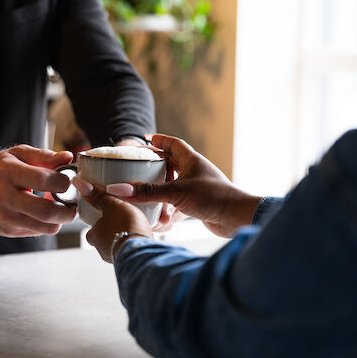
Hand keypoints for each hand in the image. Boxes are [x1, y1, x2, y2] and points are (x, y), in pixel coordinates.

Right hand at [0, 145, 76, 236]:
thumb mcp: (18, 154)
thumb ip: (45, 156)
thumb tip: (69, 158)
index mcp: (8, 173)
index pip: (43, 180)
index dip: (63, 182)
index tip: (69, 181)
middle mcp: (4, 197)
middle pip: (45, 211)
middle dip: (68, 210)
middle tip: (73, 204)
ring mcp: (4, 218)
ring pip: (44, 227)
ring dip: (59, 219)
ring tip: (60, 208)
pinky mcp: (7, 231)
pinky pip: (37, 231)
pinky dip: (46, 223)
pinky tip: (43, 212)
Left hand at [72, 177, 152, 262]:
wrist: (143, 250)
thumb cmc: (125, 228)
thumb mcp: (111, 205)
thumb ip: (98, 195)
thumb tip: (79, 183)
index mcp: (94, 237)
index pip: (93, 228)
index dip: (100, 221)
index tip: (108, 214)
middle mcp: (103, 250)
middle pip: (105, 238)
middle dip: (112, 231)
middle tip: (123, 221)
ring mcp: (117, 258)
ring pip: (118, 246)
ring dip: (124, 238)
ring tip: (134, 229)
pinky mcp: (132, 261)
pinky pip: (130, 251)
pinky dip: (133, 245)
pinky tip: (141, 239)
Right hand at [106, 134, 261, 237]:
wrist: (237, 219)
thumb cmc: (213, 197)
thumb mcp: (175, 192)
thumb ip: (147, 191)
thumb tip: (119, 189)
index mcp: (192, 160)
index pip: (173, 143)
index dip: (159, 140)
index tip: (145, 139)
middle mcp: (195, 172)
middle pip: (171, 164)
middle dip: (155, 167)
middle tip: (138, 169)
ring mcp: (197, 188)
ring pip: (173, 186)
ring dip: (160, 192)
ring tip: (146, 196)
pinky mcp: (199, 205)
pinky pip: (178, 204)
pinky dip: (168, 210)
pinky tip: (160, 218)